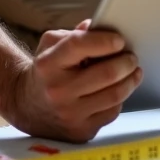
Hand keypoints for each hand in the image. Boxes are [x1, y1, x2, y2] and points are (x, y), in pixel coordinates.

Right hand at [3, 20, 142, 142]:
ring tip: (133, 71)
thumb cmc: (45, 72)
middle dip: (126, 62)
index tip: (119, 40)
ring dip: (129, 80)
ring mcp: (70, 114)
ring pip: (114, 95)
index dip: (105, 40)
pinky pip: (111, 112)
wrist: (26, 106)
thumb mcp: (50, 46)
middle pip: (106, 73)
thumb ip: (75, 34)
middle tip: (131, 57)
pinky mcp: (81, 131)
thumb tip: (102, 28)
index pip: (79, 45)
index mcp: (48, 64)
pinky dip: (119, 99)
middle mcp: (57, 91)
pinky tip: (118, 90)